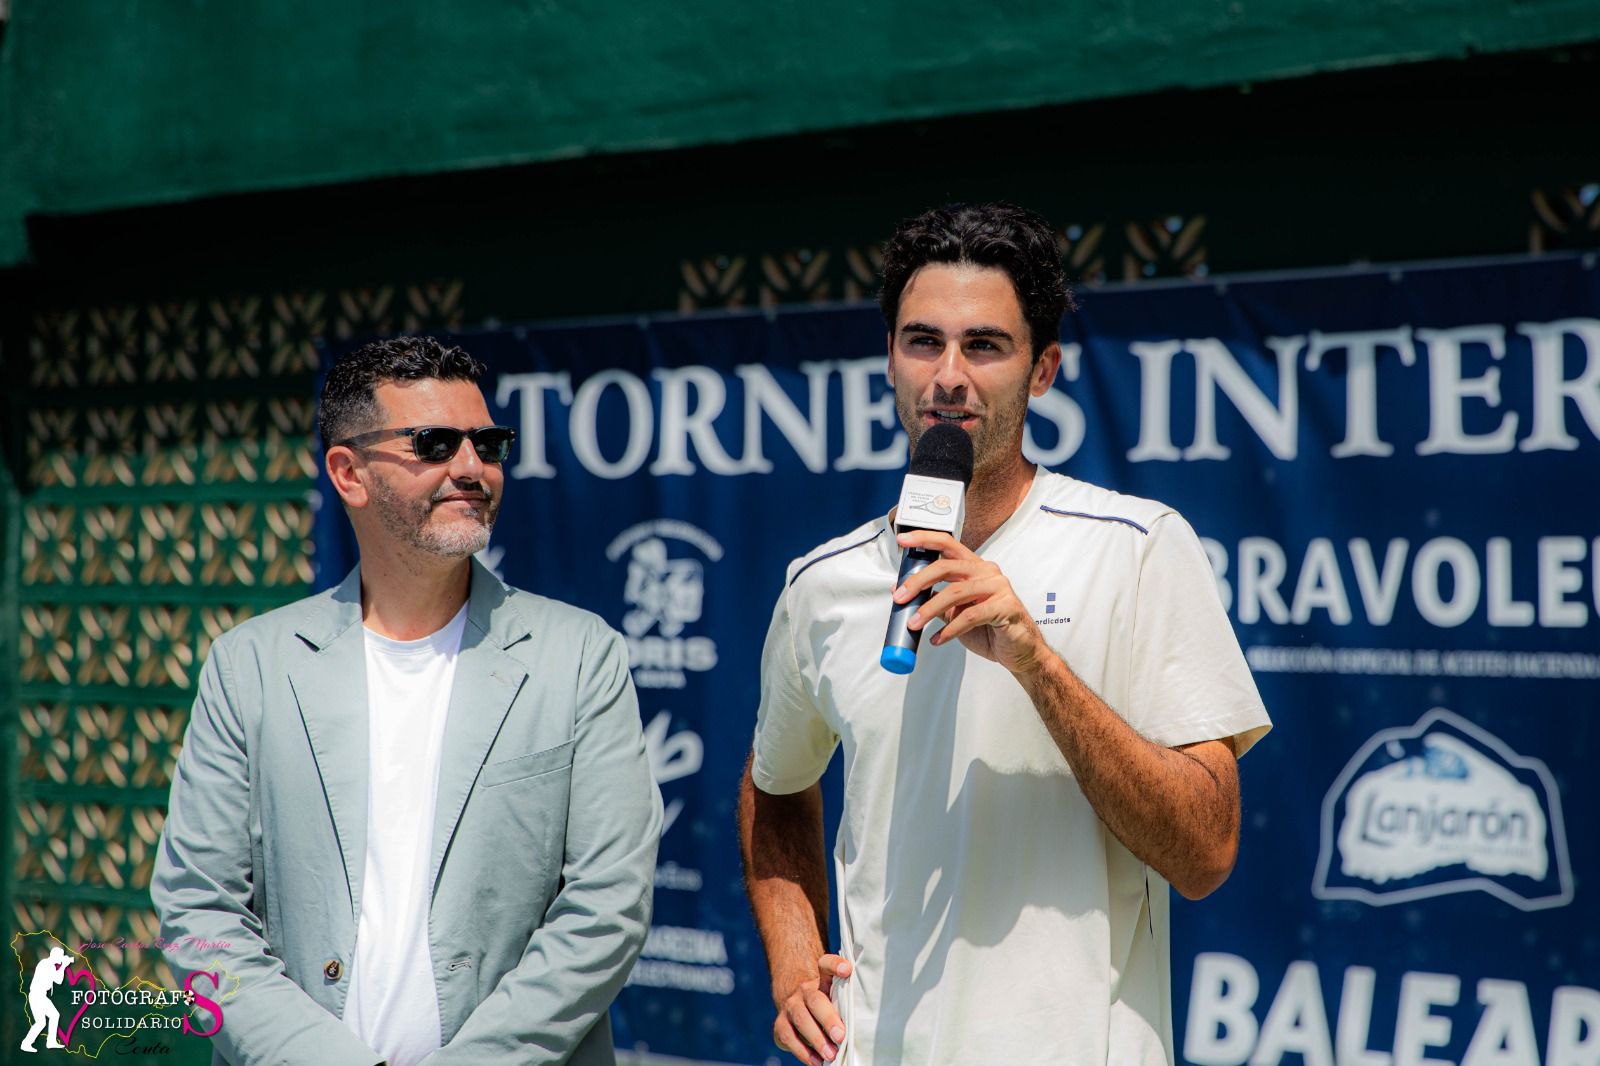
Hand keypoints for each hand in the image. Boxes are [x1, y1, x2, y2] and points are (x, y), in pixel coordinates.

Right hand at [773, 954, 851, 1064]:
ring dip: (817, 1039)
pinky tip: (817, 1062)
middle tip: (841, 1036)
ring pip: (802, 1020)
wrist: (796, 1005)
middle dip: (828, 1019)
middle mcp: (804, 991)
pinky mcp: (780, 1025)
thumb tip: (864, 1027)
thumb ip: (845, 1004)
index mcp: (821, 980)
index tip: (848, 970)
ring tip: (831, 1055)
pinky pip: (790, 1038)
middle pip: (815, 1000)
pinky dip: (804, 1052)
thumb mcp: (835, 998)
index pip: (826, 965)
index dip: (836, 965)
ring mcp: (790, 1007)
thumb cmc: (826, 1005)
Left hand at [893, 530, 1049, 676]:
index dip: (925, 539)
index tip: (903, 540)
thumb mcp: (956, 612)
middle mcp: (987, 572)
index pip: (948, 544)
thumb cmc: (990, 629)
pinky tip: (938, 639)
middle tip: (899, 596)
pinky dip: (950, 629)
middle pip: (946, 566)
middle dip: (918, 581)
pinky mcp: (1005, 606)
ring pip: (955, 592)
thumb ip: (935, 600)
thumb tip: (904, 593)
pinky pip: (970, 616)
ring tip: (914, 624)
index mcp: (975, 567)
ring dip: (929, 610)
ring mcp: (998, 587)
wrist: (1019, 651)